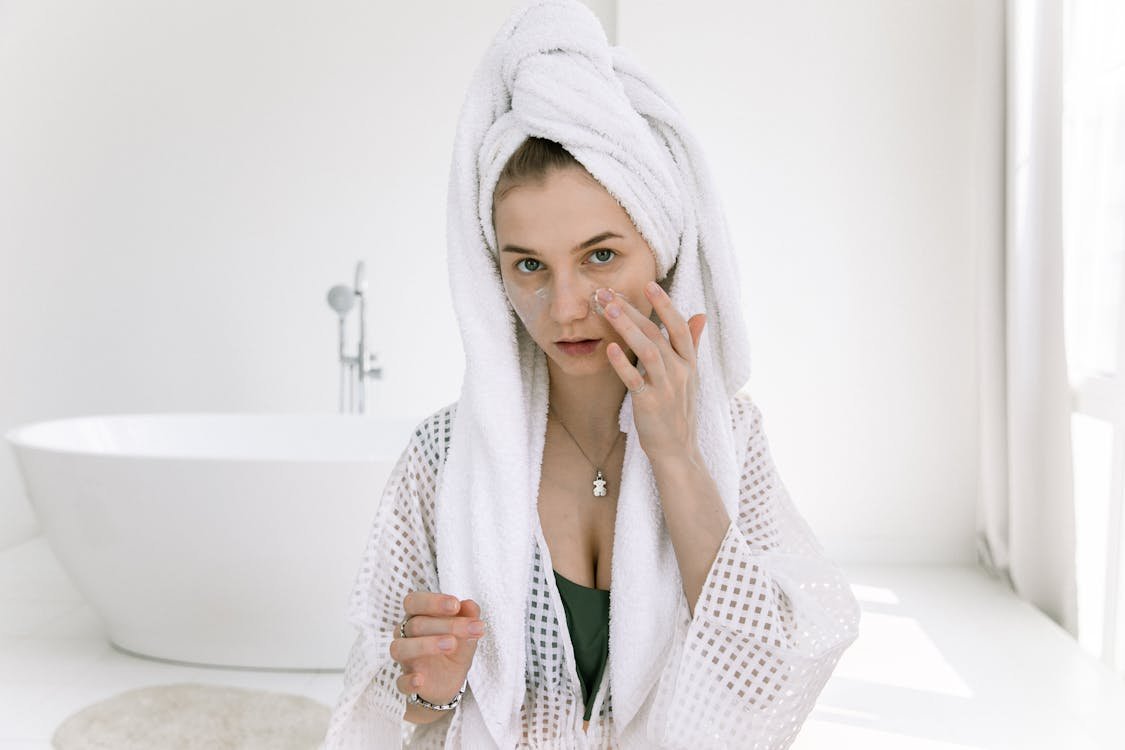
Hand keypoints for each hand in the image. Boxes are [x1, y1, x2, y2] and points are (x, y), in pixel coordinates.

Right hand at [389, 591, 485, 704]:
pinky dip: (408, 681)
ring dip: (425, 645)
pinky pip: (400, 682)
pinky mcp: (406, 682)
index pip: (414, 601)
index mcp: (417, 616)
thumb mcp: (467, 631)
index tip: (456, 604)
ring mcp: (405, 659)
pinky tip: (420, 680)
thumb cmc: (455, 646)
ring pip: (400, 648)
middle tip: (470, 629)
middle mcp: (406, 634)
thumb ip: (469, 616)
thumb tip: (470, 604)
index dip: (433, 601)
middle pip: (415, 625)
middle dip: (445, 625)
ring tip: (451, 645)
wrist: (452, 680)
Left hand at [596, 283, 705, 461]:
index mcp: (689, 362)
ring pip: (647, 350)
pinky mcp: (649, 403)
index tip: (649, 284)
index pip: (678, 327)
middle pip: (655, 333)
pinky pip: (635, 379)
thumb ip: (692, 343)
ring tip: (608, 309)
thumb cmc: (679, 409)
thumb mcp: (691, 375)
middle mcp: (680, 371)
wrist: (678, 449)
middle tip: (607, 292)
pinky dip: (622, 363)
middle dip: (631, 310)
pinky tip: (609, 348)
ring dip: (626, 327)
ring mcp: (666, 387)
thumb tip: (700, 315)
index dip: (665, 305)